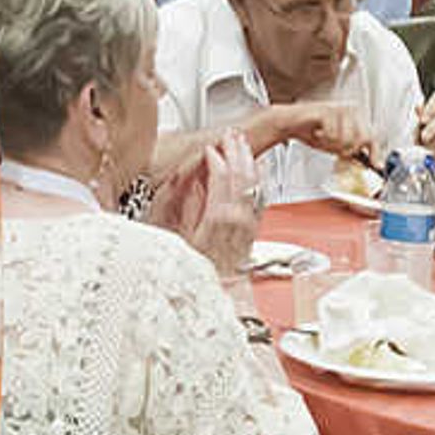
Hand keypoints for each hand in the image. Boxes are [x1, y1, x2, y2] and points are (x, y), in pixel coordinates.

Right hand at [163, 134, 263, 275]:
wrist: (210, 298)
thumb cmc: (191, 270)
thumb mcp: (175, 233)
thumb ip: (182, 202)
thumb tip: (188, 177)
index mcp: (217, 219)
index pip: (222, 177)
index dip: (217, 159)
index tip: (211, 149)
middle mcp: (238, 222)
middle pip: (241, 177)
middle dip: (236, 152)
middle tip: (230, 136)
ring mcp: (247, 228)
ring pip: (253, 186)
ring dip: (248, 161)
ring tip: (243, 145)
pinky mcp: (251, 234)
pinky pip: (259, 200)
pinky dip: (258, 180)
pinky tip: (257, 170)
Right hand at [259, 101, 371, 158]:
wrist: (291, 123)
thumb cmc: (313, 131)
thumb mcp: (336, 145)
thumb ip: (351, 151)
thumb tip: (366, 162)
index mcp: (357, 116)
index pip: (372, 136)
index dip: (375, 152)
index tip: (376, 165)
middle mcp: (351, 109)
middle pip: (362, 139)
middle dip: (348, 150)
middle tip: (336, 149)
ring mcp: (340, 108)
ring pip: (347, 140)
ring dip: (332, 144)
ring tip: (323, 137)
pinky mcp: (328, 110)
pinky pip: (332, 135)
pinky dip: (323, 139)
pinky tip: (317, 132)